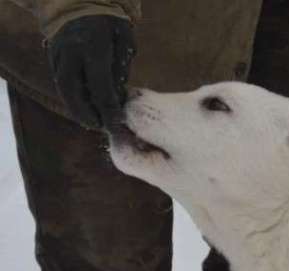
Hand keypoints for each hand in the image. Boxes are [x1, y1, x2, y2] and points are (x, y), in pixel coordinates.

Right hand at [47, 15, 134, 129]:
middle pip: (74, 91)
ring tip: (92, 122)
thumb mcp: (123, 39)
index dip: (108, 108)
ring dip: (77, 109)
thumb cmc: (108, 22)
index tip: (117, 122)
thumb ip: (121, 66)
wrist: (77, 3)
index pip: (100, 85)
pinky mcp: (52, 58)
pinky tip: (84, 108)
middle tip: (101, 127)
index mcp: (92, 47)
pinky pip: (60, 83)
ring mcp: (58, 55)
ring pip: (64, 89)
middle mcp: (71, 53)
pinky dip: (71, 98)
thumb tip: (120, 95)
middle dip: (87, 113)